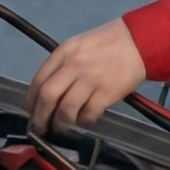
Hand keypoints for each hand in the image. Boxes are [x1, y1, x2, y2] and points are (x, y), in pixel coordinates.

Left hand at [27, 19, 146, 136]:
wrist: (138, 41)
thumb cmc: (106, 44)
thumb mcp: (78, 46)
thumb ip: (62, 66)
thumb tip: (48, 94)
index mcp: (63, 53)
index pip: (38, 81)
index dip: (31, 102)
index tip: (32, 113)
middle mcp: (73, 66)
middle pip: (48, 97)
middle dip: (41, 118)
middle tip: (41, 128)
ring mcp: (91, 80)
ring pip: (66, 110)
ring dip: (62, 124)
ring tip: (63, 127)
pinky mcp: (107, 92)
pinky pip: (89, 115)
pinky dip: (84, 122)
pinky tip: (86, 120)